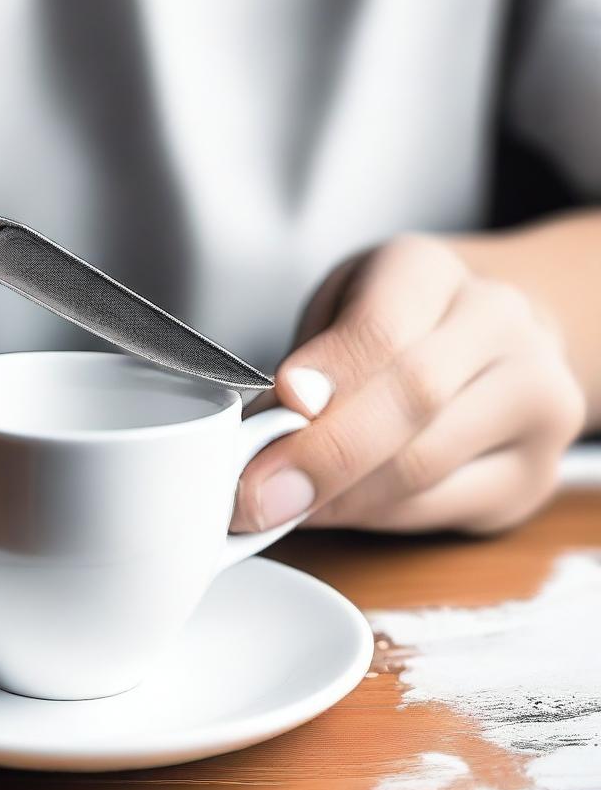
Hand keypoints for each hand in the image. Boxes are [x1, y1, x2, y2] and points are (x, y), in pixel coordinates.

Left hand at [233, 235, 585, 534]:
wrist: (493, 336)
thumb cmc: (394, 319)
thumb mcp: (337, 307)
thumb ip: (306, 361)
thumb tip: (257, 433)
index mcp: (430, 271)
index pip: (380, 330)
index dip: (321, 383)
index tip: (262, 427)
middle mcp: (499, 325)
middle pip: (413, 400)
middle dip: (321, 457)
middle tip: (253, 496)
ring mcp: (536, 401)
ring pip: (425, 468)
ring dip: (337, 499)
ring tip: (278, 506)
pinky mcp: (536, 474)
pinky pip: (438, 510)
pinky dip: (371, 519)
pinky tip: (333, 510)